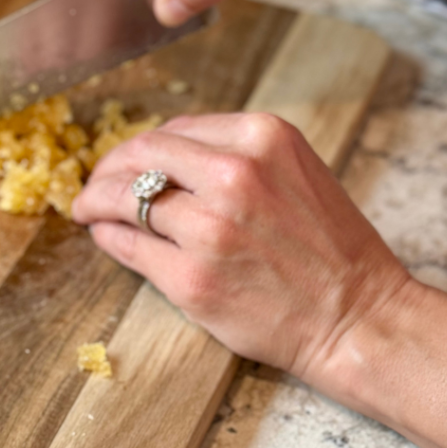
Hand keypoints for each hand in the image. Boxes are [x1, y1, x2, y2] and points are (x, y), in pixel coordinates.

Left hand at [71, 111, 446, 447]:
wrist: (358, 316)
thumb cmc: (331, 249)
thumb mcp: (294, 173)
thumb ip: (234, 156)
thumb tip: (162, 156)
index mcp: (261, 138)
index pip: (173, 131)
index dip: (139, 147)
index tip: (125, 161)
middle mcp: (233, 175)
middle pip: (140, 157)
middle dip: (107, 168)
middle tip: (94, 184)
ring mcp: (209, 228)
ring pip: (124, 199)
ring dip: (96, 201)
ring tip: (87, 209)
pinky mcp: (191, 279)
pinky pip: (128, 245)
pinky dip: (107, 236)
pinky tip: (104, 235)